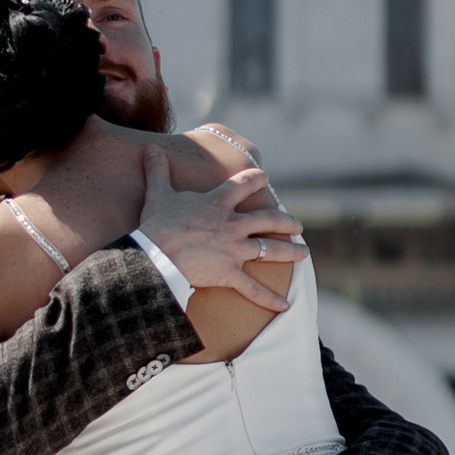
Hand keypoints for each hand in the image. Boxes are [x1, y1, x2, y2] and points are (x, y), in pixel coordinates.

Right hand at [138, 142, 303, 312]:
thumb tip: (150, 149)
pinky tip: (285, 305)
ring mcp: (234, 250)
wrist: (155, 255)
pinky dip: (270, 298)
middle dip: (286, 222)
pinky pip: (254, 289)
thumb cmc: (156, 224)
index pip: (244, 184)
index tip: (264, 178)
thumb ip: (158, 170)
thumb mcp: (158, 193)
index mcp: (218, 203)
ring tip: (304, 253)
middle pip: (269, 220)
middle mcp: (233, 225)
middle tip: (297, 225)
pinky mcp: (229, 274)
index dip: (256, 179)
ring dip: (290, 252)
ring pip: (270, 250)